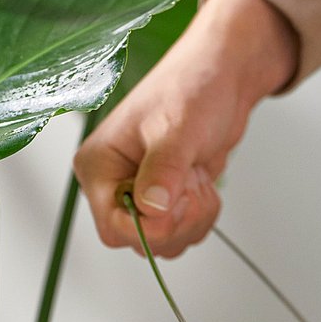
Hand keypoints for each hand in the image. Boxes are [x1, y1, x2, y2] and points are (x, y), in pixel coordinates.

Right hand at [75, 0, 298, 256]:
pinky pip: (182, 233)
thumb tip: (152, 208)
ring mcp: (139, 196)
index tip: (176, 202)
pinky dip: (201, 216)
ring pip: (165, 242)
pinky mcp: (163, 202)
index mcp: (98, 166)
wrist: (222, 78)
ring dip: (193, 218)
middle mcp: (113, 186)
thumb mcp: (177, 129)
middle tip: (190, 181)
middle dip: (177, 221)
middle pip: (141, 242)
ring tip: (195, 175)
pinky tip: (201, 182)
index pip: (112, 228)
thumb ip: (163, 171)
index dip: (149, 228)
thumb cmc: (193, 87)